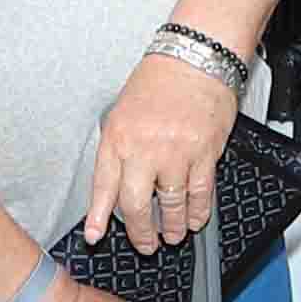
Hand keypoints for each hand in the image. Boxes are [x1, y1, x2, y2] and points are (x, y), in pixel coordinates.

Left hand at [75, 48, 237, 252]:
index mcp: (119, 136)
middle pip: (137, 205)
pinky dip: (198, 212)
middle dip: (140, 232)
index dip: (99, 216)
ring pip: (172, 205)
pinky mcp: (205, 152)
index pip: (104, 186)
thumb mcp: (122, 111)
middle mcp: (145, 147)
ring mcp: (176, 152)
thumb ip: (118, 149)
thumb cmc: (159, 81)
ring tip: (173, 235)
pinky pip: (200, 192)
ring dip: (172, 228)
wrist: (196, 58)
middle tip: (145, 244)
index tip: (95, 235)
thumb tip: (114, 187)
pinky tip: (195, 220)